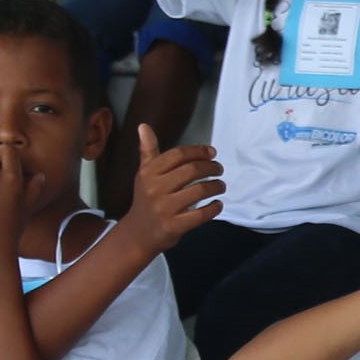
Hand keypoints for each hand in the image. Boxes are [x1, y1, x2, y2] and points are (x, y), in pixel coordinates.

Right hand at [115, 133, 223, 251]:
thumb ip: (148, 150)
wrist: (138, 233)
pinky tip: (218, 204)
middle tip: (219, 169)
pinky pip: (200, 215)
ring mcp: (164, 209)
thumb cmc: (146, 199)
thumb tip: (143, 126)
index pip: (178, 155)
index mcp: (149, 173)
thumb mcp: (144, 174)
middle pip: (192, 171)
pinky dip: (214, 208)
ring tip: (221, 186)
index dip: (198, 151)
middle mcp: (155, 189)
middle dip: (211, 168)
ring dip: (216, 186)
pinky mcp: (174, 226)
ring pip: (199, 191)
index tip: (212, 153)